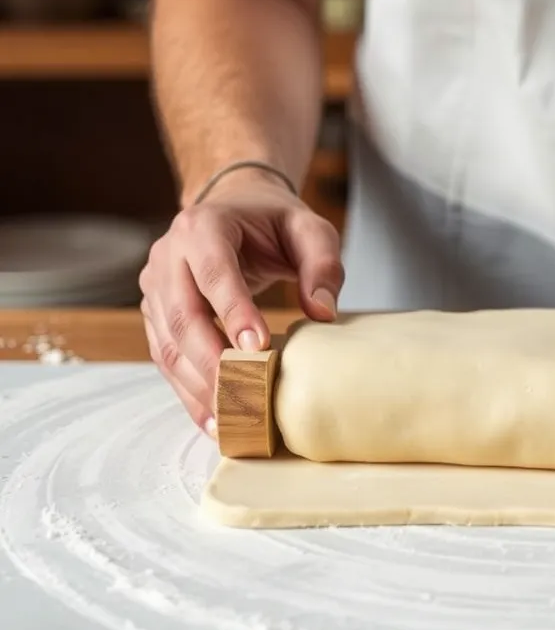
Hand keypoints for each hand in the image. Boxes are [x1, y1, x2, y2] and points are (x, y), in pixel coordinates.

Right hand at [139, 173, 343, 435]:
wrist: (235, 207)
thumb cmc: (275, 221)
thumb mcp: (311, 229)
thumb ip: (323, 265)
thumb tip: (322, 313)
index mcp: (204, 227)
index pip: (215, 273)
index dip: (233, 312)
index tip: (258, 350)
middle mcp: (168, 256)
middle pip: (182, 315)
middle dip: (212, 362)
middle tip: (244, 399)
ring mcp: (156, 286)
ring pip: (168, 343)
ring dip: (196, 386)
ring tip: (230, 422)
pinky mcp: (156, 314)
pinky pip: (166, 356)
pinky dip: (188, 390)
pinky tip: (214, 419)